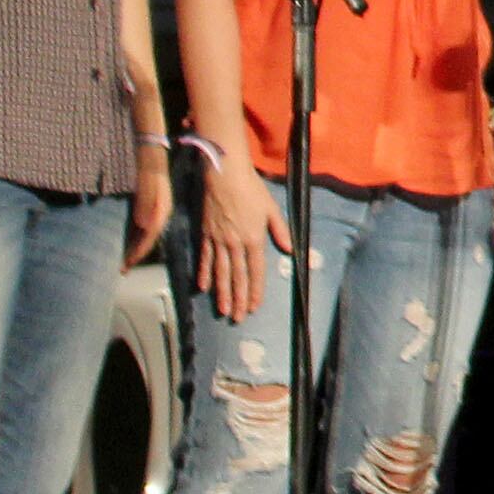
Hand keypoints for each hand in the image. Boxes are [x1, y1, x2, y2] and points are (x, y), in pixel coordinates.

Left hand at [125, 139, 170, 267]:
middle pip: (149, 238)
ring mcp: (156, 207)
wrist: (150, 147)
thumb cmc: (146, 163)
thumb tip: (145, 225)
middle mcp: (160, 210)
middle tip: (123, 269)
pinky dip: (136, 236)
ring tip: (125, 259)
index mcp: (161, 208)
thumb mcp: (146, 180)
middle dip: (137, 254)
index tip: (127, 266)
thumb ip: (146, 200)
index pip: (150, 236)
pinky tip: (129, 239)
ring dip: (136, 246)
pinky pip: (144, 225)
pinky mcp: (149, 203)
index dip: (138, 252)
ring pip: (147, 232)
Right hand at [195, 147, 290, 323]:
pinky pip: (205, 259)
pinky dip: (204, 274)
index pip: (255, 271)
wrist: (225, 176)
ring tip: (222, 310)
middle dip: (238, 299)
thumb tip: (291, 249)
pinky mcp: (205, 235)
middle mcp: (235, 244)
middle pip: (237, 277)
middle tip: (237, 318)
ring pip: (220, 272)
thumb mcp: (272, 209)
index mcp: (254, 239)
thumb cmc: (252, 190)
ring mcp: (218, 241)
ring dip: (221, 293)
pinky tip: (203, 288)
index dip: (255, 290)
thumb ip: (281, 231)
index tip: (253, 306)